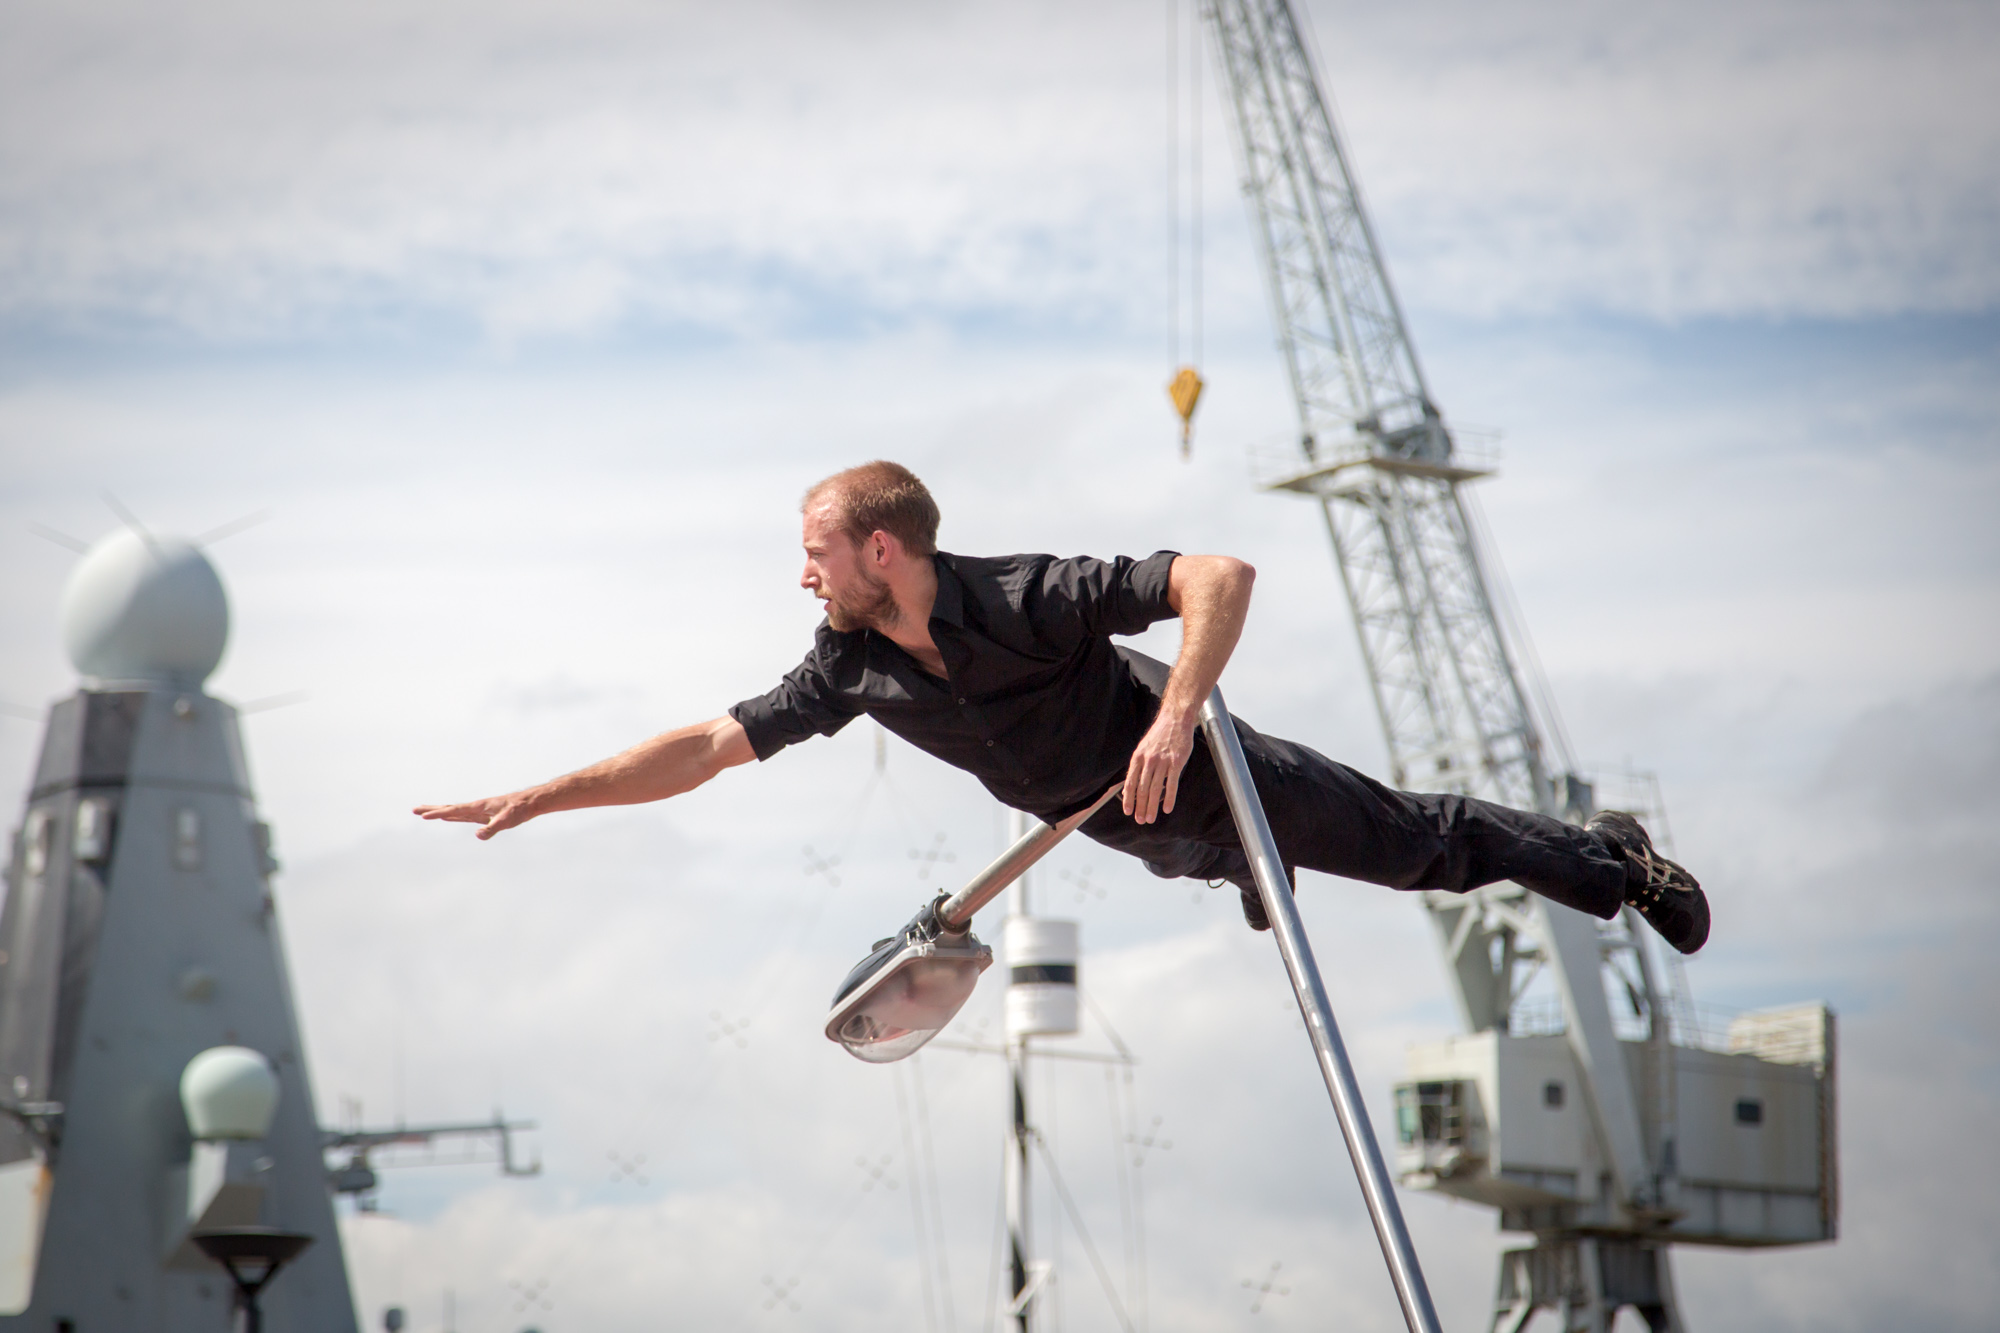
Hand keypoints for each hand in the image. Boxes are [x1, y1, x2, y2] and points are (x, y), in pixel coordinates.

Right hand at [413, 792, 536, 840]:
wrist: (528, 803)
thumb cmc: (518, 810)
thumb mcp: (506, 820)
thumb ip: (492, 828)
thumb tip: (478, 835)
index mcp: (477, 807)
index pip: (454, 810)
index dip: (438, 813)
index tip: (424, 816)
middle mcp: (474, 807)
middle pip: (449, 808)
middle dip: (431, 810)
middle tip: (414, 810)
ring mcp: (477, 811)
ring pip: (453, 811)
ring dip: (438, 811)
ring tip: (423, 812)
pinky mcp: (481, 815)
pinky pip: (461, 815)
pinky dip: (450, 815)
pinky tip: (446, 817)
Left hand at [1122, 706, 1195, 824]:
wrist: (1176, 719)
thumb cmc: (1160, 735)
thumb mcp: (1143, 748)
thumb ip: (1138, 766)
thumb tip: (1131, 786)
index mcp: (1138, 757)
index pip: (1130, 783)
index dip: (1128, 799)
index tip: (1128, 812)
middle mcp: (1148, 760)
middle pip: (1142, 789)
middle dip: (1140, 807)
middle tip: (1140, 820)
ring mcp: (1163, 761)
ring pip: (1155, 789)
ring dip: (1152, 806)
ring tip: (1151, 818)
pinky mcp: (1177, 762)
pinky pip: (1172, 783)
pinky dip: (1169, 798)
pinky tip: (1167, 808)